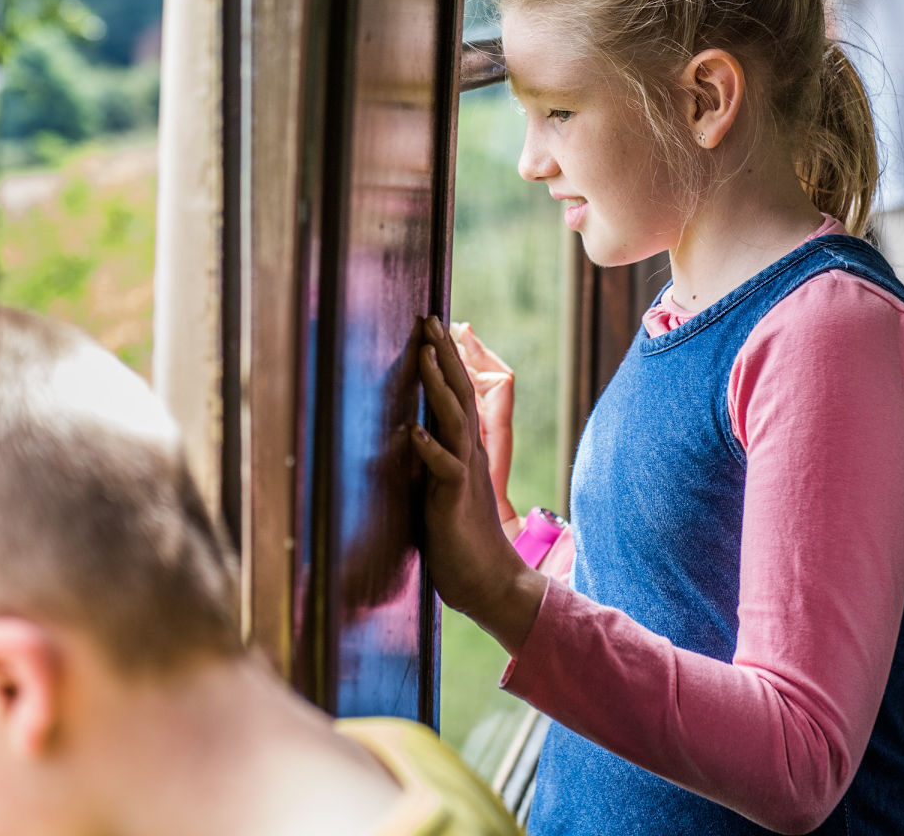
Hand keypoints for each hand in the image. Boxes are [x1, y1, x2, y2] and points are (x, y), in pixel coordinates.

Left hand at [410, 316, 545, 653]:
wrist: (493, 583)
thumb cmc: (462, 542)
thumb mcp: (442, 493)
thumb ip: (432, 465)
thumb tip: (410, 441)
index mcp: (465, 451)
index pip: (457, 396)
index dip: (446, 362)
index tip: (435, 329)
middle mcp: (469, 455)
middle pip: (458, 394)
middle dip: (443, 356)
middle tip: (430, 320)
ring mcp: (465, 475)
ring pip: (453, 420)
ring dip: (437, 387)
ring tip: (424, 354)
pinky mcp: (457, 501)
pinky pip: (446, 469)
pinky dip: (430, 449)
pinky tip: (413, 431)